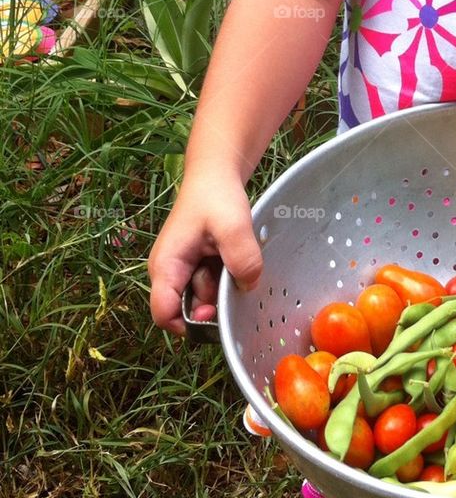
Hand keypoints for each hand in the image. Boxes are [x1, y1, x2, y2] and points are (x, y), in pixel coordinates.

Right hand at [148, 172, 262, 335]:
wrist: (217, 174)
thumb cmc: (217, 196)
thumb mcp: (233, 225)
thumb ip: (242, 259)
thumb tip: (248, 287)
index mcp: (166, 267)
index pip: (164, 316)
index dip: (191, 324)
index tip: (219, 312)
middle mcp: (169, 273)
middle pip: (188, 310)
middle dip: (215, 302)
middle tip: (233, 274)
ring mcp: (183, 270)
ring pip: (204, 298)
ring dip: (223, 287)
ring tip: (234, 258)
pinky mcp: (197, 266)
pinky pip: (213, 285)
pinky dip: (227, 277)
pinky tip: (235, 258)